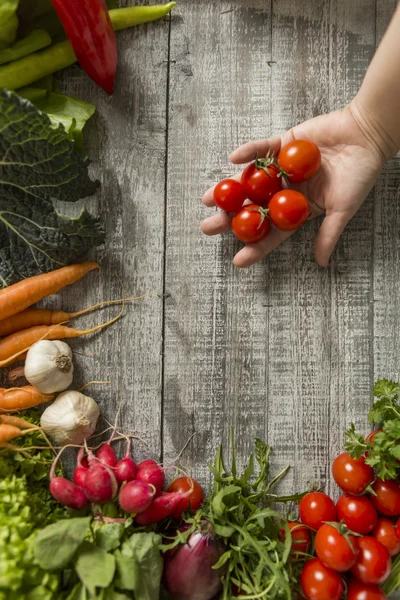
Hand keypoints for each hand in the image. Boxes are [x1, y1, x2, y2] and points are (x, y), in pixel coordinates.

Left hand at [201, 105, 386, 267]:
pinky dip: (249, 152)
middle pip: (253, 207)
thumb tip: (321, 263)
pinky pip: (263, 149)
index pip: (273, 231)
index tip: (238, 260)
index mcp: (297, 209)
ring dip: (229, 188)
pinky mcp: (283, 144)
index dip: (256, 246)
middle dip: (230, 218)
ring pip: (250, 180)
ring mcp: (282, 168)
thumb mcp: (343, 209)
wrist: (367, 136)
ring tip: (207, 199)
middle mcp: (285, 190)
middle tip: (208, 228)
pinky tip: (233, 160)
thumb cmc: (359, 175)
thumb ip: (328, 234)